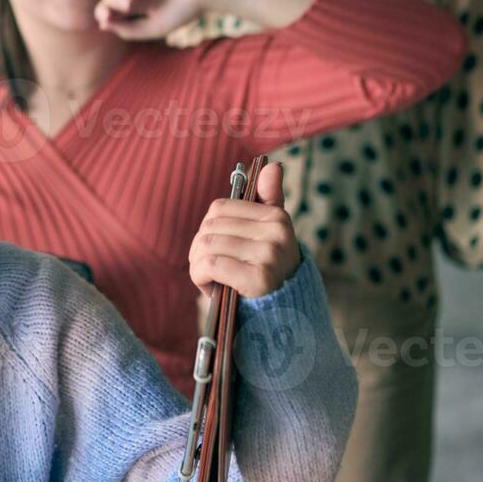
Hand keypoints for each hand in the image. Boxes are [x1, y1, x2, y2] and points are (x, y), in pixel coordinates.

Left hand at [188, 162, 301, 298]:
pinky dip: (200, 278)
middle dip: (199, 251)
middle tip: (210, 271)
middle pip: (209, 227)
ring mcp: (270, 253)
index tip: (218, 250)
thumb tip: (272, 165)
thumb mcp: (269, 236)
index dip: (208, 230)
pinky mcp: (259, 277)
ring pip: (206, 246)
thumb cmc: (268, 271)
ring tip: (211, 281)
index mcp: (277, 216)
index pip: (218, 209)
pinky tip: (210, 289)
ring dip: (198, 267)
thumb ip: (268, 200)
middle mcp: (277, 231)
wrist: (284, 316)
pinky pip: (209, 264)